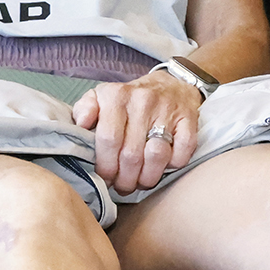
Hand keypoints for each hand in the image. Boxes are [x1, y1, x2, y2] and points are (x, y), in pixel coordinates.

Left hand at [74, 72, 201, 195]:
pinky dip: (172, 166)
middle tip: (122, 186)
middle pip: (131, 154)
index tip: (105, 178)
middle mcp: (142, 101)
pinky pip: (181, 154)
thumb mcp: (101, 96)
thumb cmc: (129, 99)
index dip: (105, 166)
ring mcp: (167, 110)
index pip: (108, 139)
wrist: (170, 84)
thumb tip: (80, 125)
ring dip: (147, 178)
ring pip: (156, 156)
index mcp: (116, 96)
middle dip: (124, 179)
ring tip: (140, 182)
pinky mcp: (189, 119)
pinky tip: (163, 166)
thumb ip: (85, 109)